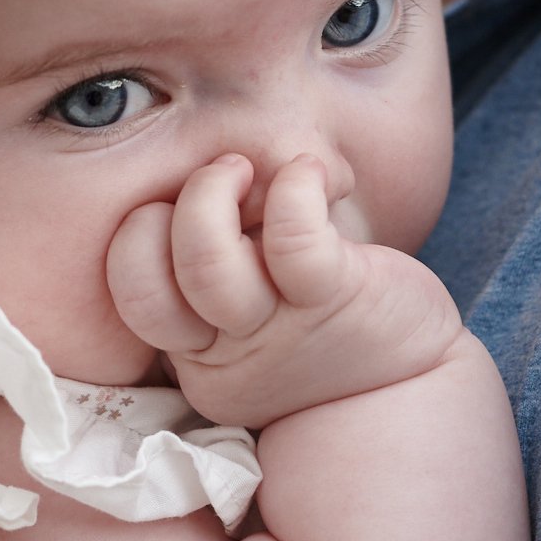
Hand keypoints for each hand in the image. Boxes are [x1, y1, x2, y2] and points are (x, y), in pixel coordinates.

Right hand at [106, 153, 464, 430]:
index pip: (128, 295)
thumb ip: (215, 254)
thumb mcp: (252, 299)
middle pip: (143, 290)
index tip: (190, 209)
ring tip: (245, 170)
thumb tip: (194, 166)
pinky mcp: (334, 300)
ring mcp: (276, 330)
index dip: (139, 237)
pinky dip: (294, 187)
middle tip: (219, 183)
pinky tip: (312, 174)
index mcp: (195, 349)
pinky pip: (294, 238)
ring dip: (211, 195)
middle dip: (160, 218)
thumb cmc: (323, 320)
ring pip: (206, 266)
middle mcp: (222, 352)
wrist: (412, 374)